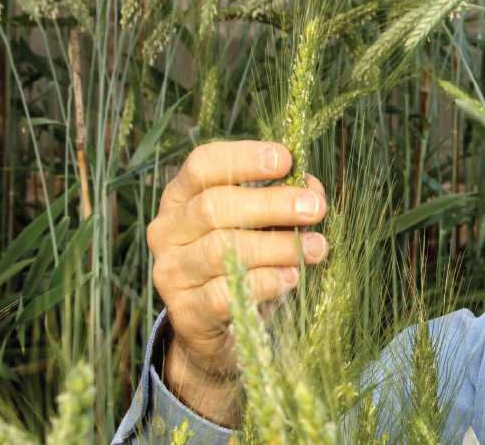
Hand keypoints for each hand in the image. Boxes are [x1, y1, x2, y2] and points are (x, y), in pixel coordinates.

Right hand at [147, 141, 328, 426]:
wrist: (220, 327)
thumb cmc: (247, 259)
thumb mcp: (264, 224)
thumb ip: (284, 199)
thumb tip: (310, 187)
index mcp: (181, 196)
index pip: (203, 165)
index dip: (244, 157)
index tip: (286, 159)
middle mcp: (167, 230)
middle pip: (214, 206)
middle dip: (271, 204)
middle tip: (315, 208)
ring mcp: (170, 272)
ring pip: (220, 250)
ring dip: (276, 246)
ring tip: (317, 247)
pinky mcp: (184, 313)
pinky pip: (223, 294)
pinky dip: (264, 282)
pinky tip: (292, 275)